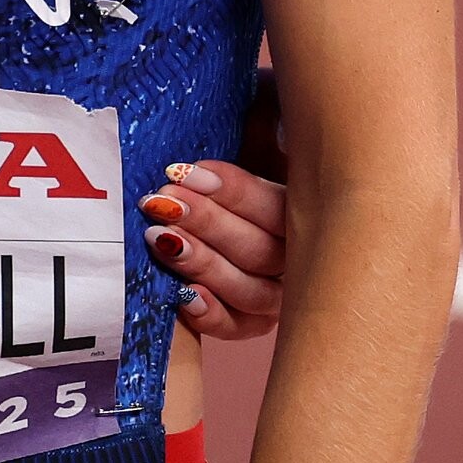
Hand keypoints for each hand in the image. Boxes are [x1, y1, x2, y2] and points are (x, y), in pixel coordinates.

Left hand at [140, 157, 287, 342]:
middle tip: (162, 202)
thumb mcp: (248, 148)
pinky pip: (236, 327)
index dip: (235, 191)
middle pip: (262, 251)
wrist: (207, 223)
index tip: (182, 173)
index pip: (278, 207)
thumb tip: (216, 149)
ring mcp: (276, 296)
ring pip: (250, 291)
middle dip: (208, 223)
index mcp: (304, 214)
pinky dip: (210, 314)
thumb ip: (255, 136)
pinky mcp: (251, 322)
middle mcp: (296, 260)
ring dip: (202, 264)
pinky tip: (182, 295)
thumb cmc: (221, 183)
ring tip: (158, 238)